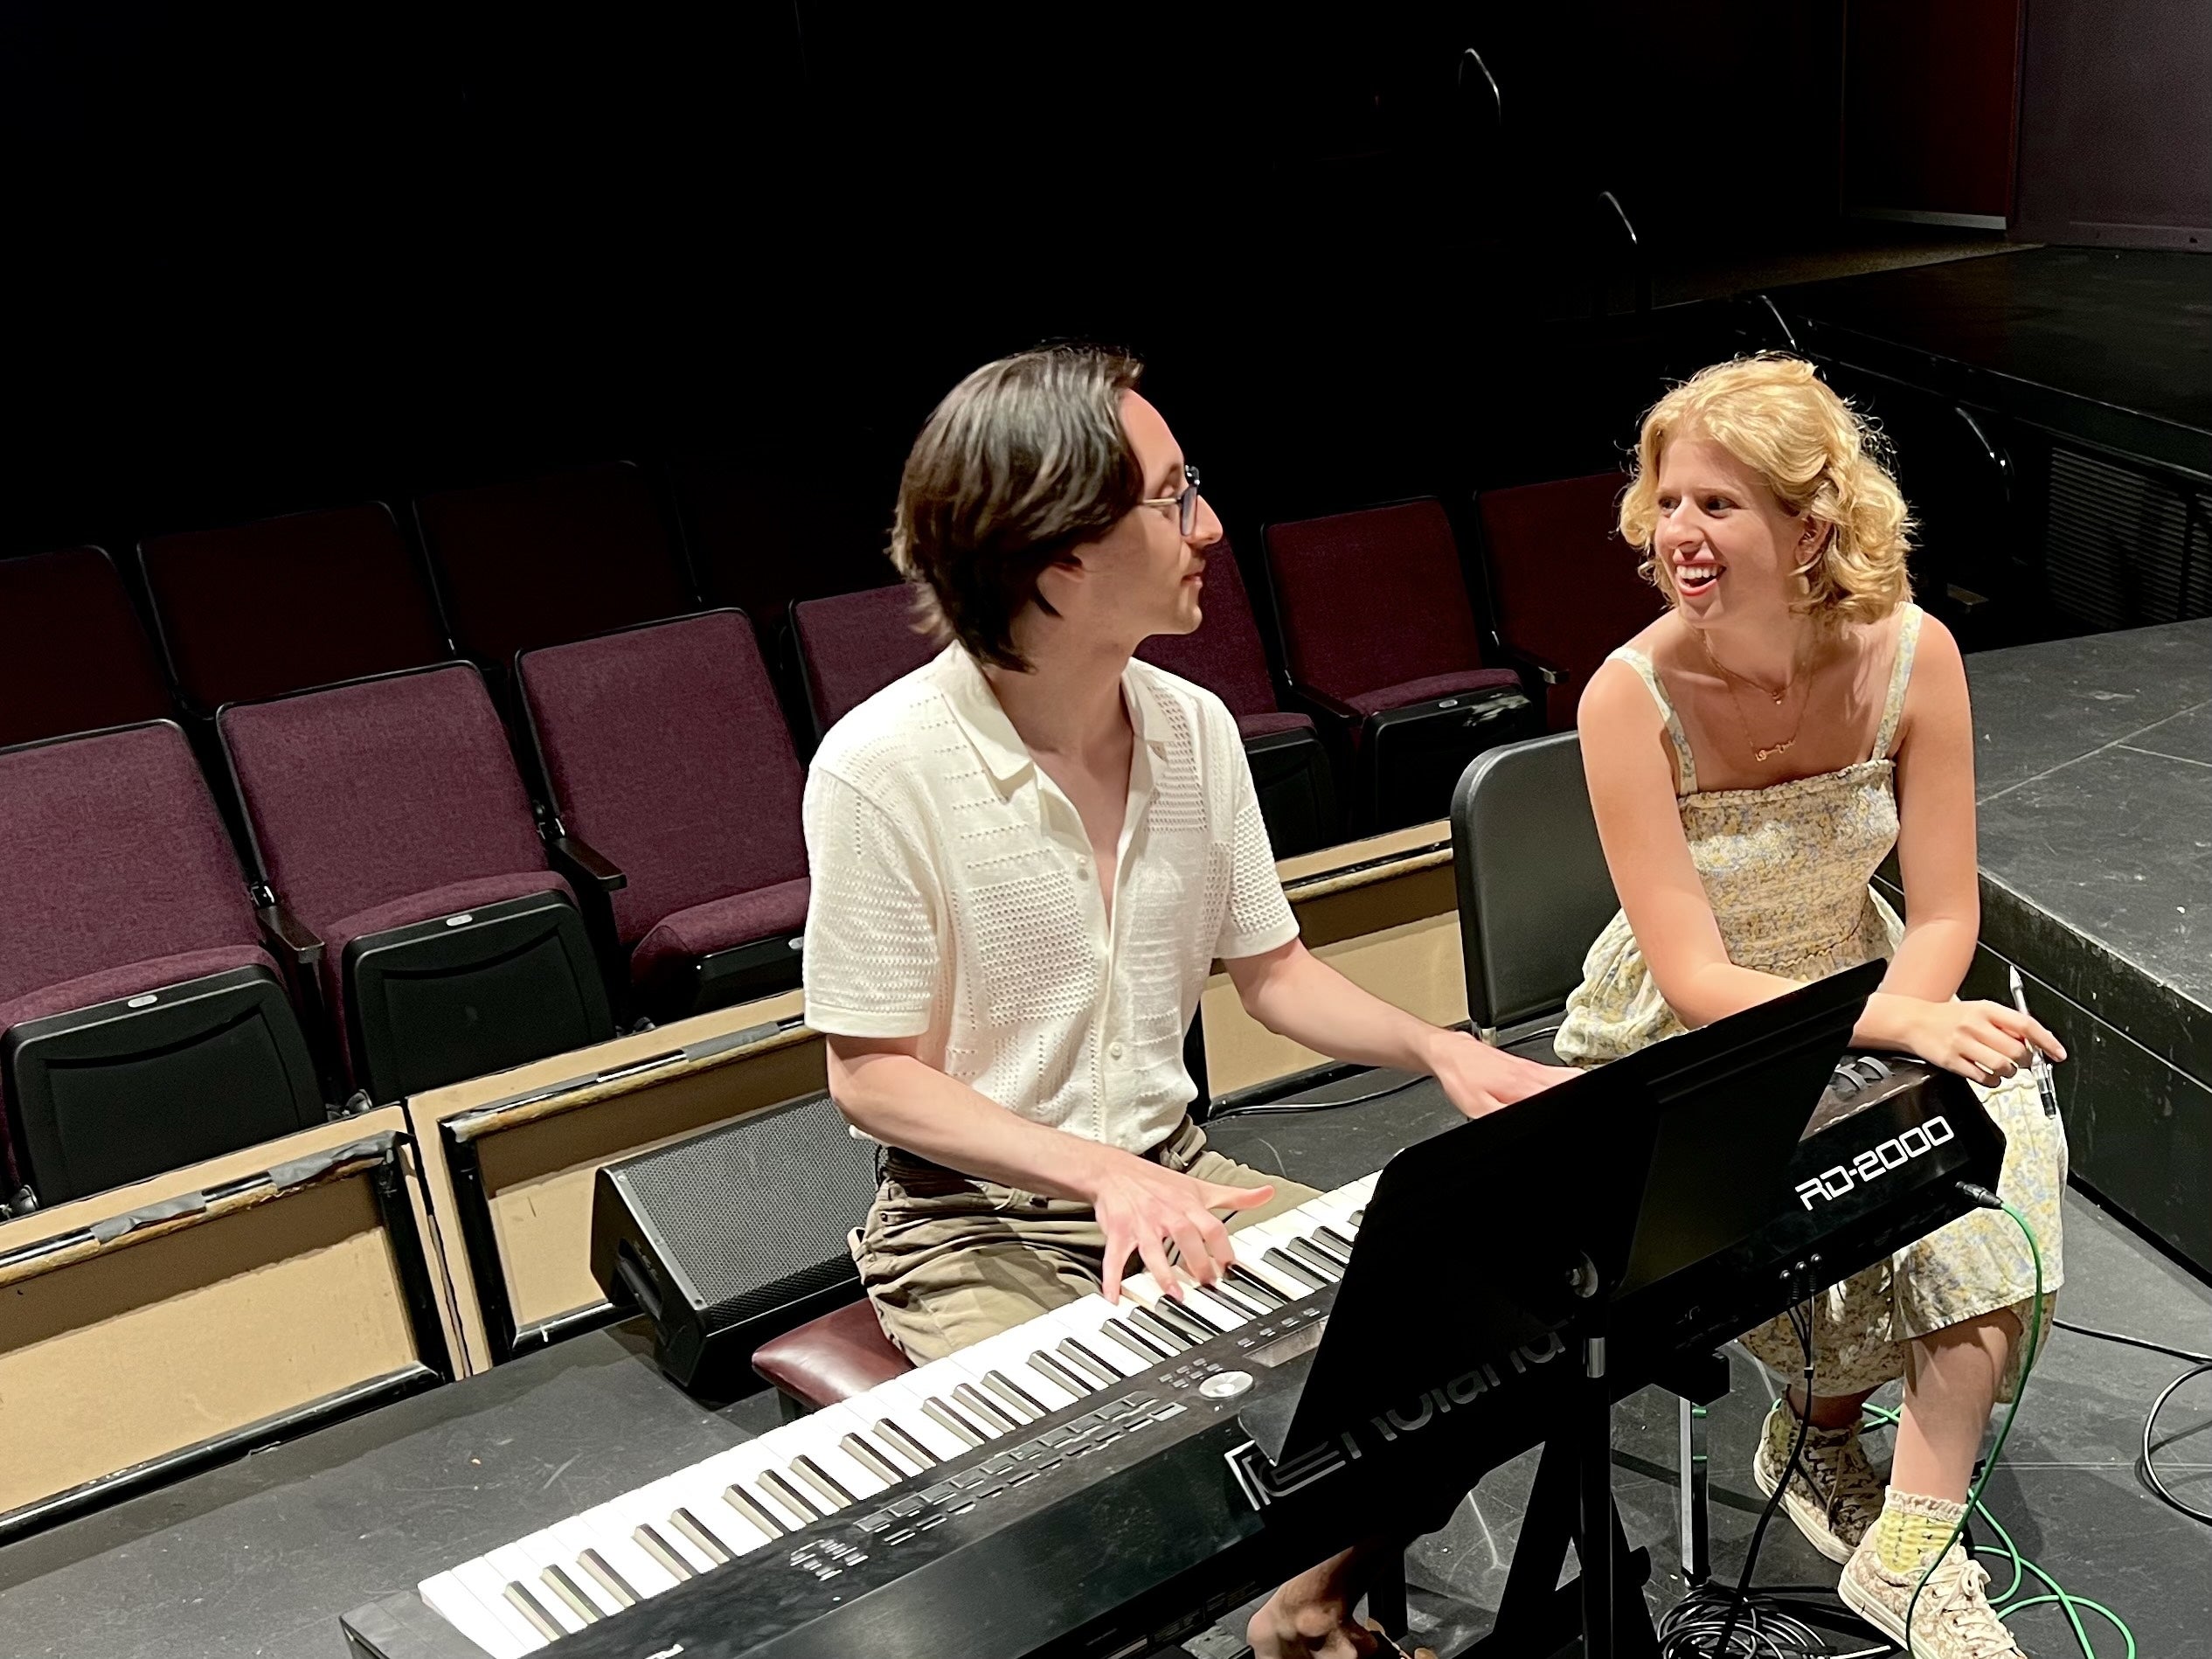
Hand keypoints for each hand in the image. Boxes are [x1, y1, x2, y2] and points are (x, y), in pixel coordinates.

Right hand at [1085, 1148, 1272, 1303]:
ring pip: (1153, 1249)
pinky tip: (1115, 1297)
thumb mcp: (1200, 1187)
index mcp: (1188, 1205)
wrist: (1114, 1171)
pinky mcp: (1120, 1233)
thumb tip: (1267, 1193)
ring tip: (1175, 1294)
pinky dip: (1113, 1278)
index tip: (1231, 1268)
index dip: (1223, 1248)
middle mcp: (1166, 1214)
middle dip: (1197, 1262)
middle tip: (1208, 1285)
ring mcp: (1142, 1224)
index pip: (1212, 1226)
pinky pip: (1115, 1257)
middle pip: (1186, 1236)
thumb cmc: (1159, 1183)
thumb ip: (1235, 1196)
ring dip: (1164, 1273)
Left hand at [1426, 1029, 1577, 1118]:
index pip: (1558, 1093)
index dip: (1563, 1107)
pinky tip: (1561, 1088)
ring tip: (1574, 1097)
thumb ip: (1502, 1117)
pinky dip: (1566, 1081)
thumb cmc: (1461, 1075)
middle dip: (1576, 1094)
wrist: (1449, 1052)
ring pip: (1569, 1076)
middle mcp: (1533, 1074)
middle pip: (1571, 1081)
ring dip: (1574, 1085)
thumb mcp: (1476, 1107)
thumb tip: (1520, 1125)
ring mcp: (1532, 1068)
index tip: (1567, 1110)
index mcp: (1523, 1085)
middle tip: (1576, 1105)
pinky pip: (1558, 1073)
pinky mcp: (1528, 1066)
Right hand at [1902, 998, 2065, 1084]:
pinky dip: (1992, 1080)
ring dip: (2009, 1072)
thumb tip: (2033, 1042)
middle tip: (2022, 1061)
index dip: (2046, 1041)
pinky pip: (1983, 1078)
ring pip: (2003, 1066)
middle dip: (2026, 1061)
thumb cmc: (1949, 1017)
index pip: (2025, 1025)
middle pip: (2017, 1050)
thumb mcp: (1979, 1011)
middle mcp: (1975, 1025)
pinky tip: (1988, 1074)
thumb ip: (2005, 1025)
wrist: (1913, 1021)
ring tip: (2003, 1068)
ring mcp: (1963, 1044)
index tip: (2057, 1053)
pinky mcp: (1952, 1061)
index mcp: (1986, 1009)